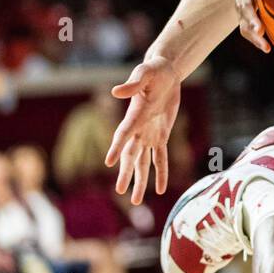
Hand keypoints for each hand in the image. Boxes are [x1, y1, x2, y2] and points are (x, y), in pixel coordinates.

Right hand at [106, 55, 180, 204]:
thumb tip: (116, 91)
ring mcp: (149, 133)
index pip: (124, 133)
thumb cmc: (153, 70)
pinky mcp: (162, 134)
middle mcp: (139, 128)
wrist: (165, 72)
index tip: (109, 162)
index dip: (117, 147)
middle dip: (127, 173)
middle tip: (121, 192)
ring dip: (141, 180)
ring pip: (143, 162)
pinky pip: (161, 157)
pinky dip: (161, 172)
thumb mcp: (145, 73)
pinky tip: (160, 189)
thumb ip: (132, 84)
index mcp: (134, 115)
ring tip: (136, 201)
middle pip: (131, 155)